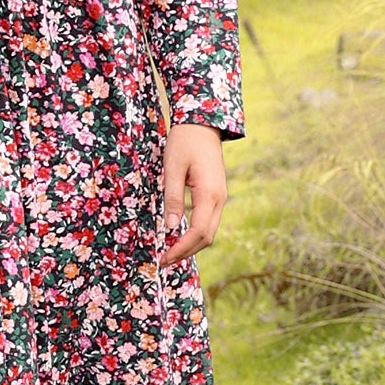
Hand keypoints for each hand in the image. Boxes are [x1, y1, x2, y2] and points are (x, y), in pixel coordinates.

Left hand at [158, 122, 226, 267]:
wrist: (202, 124)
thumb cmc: (184, 142)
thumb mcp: (172, 168)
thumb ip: (173, 198)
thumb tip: (170, 227)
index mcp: (209, 194)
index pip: (198, 232)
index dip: (181, 249)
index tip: (164, 258)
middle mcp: (219, 199)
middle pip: (206, 238)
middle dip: (186, 252)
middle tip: (163, 260)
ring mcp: (220, 197)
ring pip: (209, 231)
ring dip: (191, 245)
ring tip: (169, 252)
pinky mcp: (216, 194)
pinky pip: (208, 221)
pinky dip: (195, 234)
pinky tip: (179, 235)